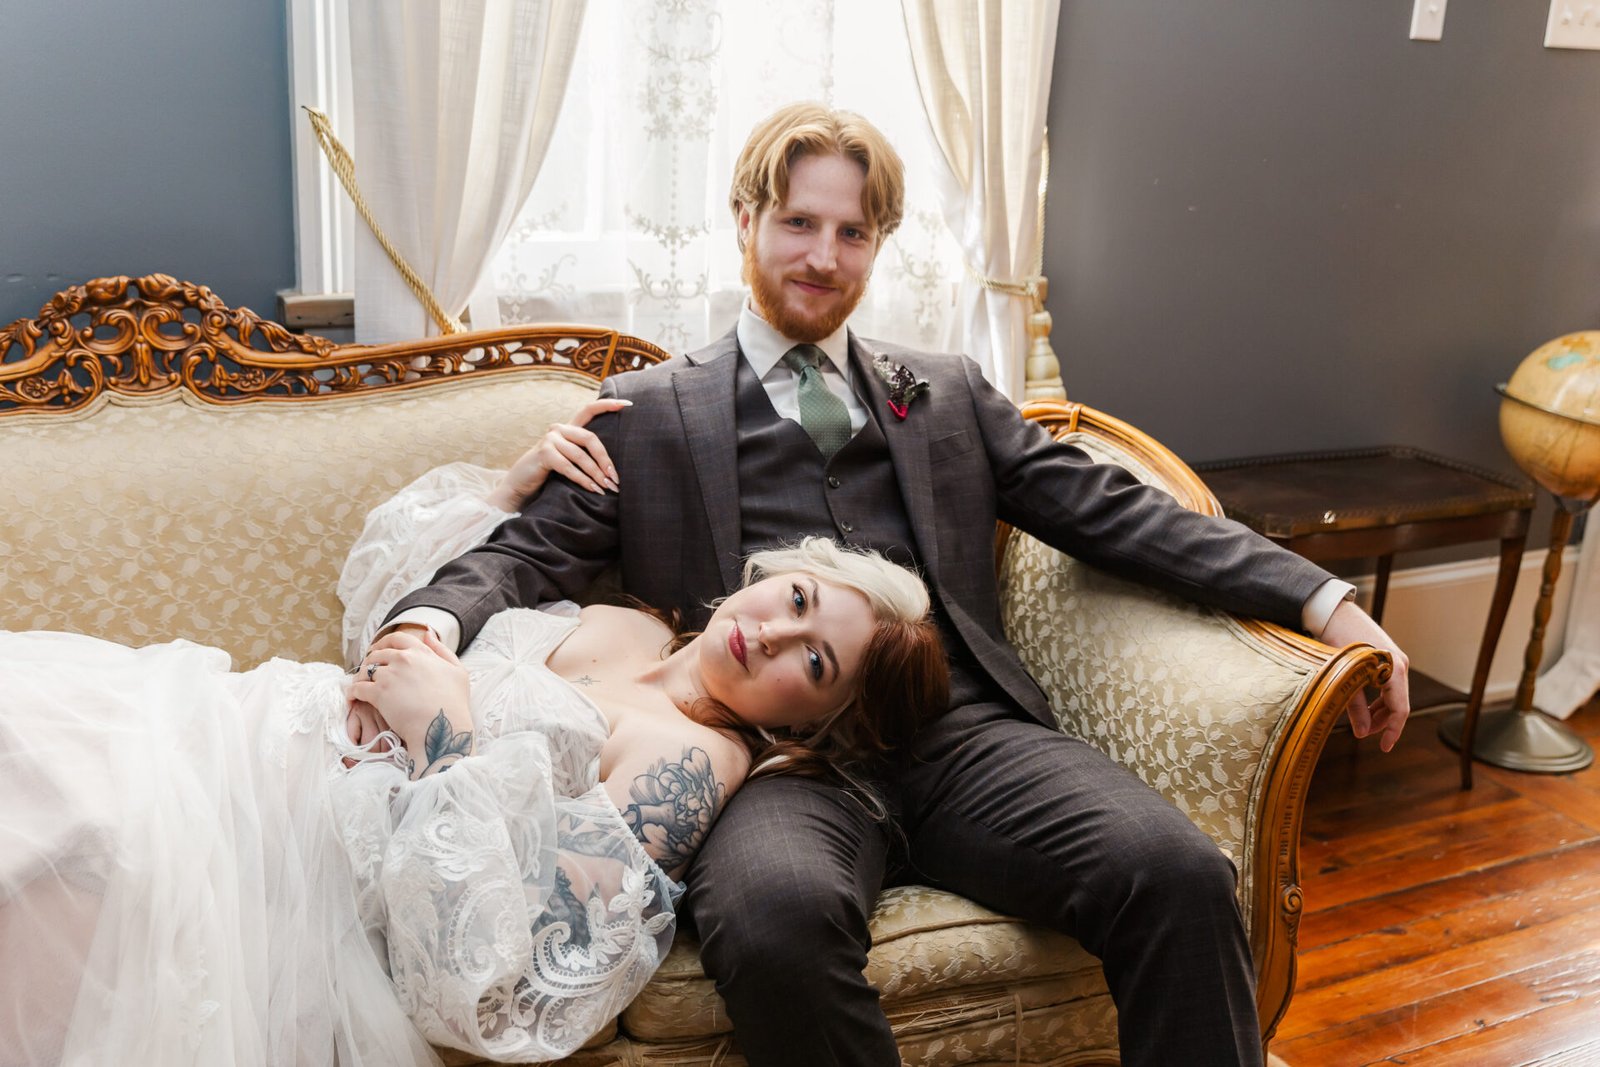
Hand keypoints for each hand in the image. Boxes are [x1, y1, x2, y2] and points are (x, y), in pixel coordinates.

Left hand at [350, 629, 472, 773]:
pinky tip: (353, 697)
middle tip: (369, 671)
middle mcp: (403, 659)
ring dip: (361, 676)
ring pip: (366, 670)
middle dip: (370, 661)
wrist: (442, 726)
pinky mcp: (378, 693)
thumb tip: (427, 633)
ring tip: (361, 684)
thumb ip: (442, 649)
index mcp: (420, 652)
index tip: (378, 648)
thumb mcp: (457, 670)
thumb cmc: (454, 702)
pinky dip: (353, 692)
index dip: (384, 642)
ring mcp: (389, 675)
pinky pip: (357, 688)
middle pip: (377, 654)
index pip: (397, 638)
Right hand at [487, 397, 630, 508]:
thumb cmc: (549, 474)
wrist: (520, 485)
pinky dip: (583, 480)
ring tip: (607, 488)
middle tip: (615, 479)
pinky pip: (569, 467)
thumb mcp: (569, 460)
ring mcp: (550, 440)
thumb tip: (613, 467)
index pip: (589, 410)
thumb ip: (585, 454)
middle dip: (605, 460)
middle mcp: (559, 429)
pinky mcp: (544, 453)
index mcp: (568, 428)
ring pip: (581, 456)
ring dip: (596, 474)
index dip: (608, 405)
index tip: (628, 404)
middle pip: (590, 438)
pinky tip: (593, 489)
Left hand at [1319, 600, 1410, 751]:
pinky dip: (1377, 698)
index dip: (1392, 731)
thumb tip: (1361, 733)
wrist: (1334, 613)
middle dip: (1383, 723)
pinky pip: (1388, 685)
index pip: (1400, 710)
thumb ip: (1354, 706)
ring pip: (1393, 695)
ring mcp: (1394, 660)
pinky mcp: (1386, 658)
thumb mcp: (1343, 677)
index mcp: (1394, 670)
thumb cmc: (1336, 641)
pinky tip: (1363, 705)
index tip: (1384, 748)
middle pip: (1398, 704)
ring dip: (1380, 711)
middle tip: (1362, 734)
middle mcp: (1399, 665)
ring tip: (1361, 723)